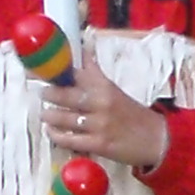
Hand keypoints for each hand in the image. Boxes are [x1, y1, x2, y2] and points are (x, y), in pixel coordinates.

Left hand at [43, 52, 171, 174]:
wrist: (158, 139)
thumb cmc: (133, 114)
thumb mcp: (114, 90)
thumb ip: (94, 75)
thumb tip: (81, 50)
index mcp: (105, 86)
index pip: (75, 72)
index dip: (54, 70)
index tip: (37, 68)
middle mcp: (101, 103)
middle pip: (65, 94)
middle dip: (49, 93)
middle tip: (41, 93)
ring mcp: (100, 124)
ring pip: (64, 117)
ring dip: (50, 115)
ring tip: (45, 113)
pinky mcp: (99, 144)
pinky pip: (70, 139)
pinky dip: (56, 135)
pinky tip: (51, 131)